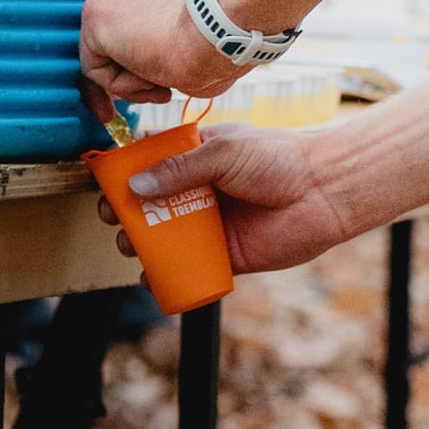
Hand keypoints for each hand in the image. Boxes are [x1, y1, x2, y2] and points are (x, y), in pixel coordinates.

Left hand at [80, 0, 240, 118]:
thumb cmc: (221, 36)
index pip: (139, 18)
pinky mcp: (94, 16)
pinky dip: (119, 84)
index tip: (165, 71)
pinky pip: (95, 65)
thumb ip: (174, 35)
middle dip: (137, 67)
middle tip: (161, 88)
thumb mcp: (196, 30)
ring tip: (161, 85)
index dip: (149, 51)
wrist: (218, 32)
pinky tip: (148, 79)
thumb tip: (166, 65)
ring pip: (107, 51)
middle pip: (120, 34)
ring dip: (132, 77)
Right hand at [97, 122, 352, 274]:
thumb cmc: (279, 160)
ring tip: (129, 245)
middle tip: (111, 218)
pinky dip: (165, 274)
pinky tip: (148, 277)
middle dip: (126, 212)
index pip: (152, 163)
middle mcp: (200, 190)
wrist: (323, 192)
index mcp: (198, 157)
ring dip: (140, 243)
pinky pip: (188, 267)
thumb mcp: (226, 152)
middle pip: (150, 203)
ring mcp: (211, 223)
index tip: (105, 183)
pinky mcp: (225, 254)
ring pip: (164, 236)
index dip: (126, 173)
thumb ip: (181, 168)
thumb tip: (136, 185)